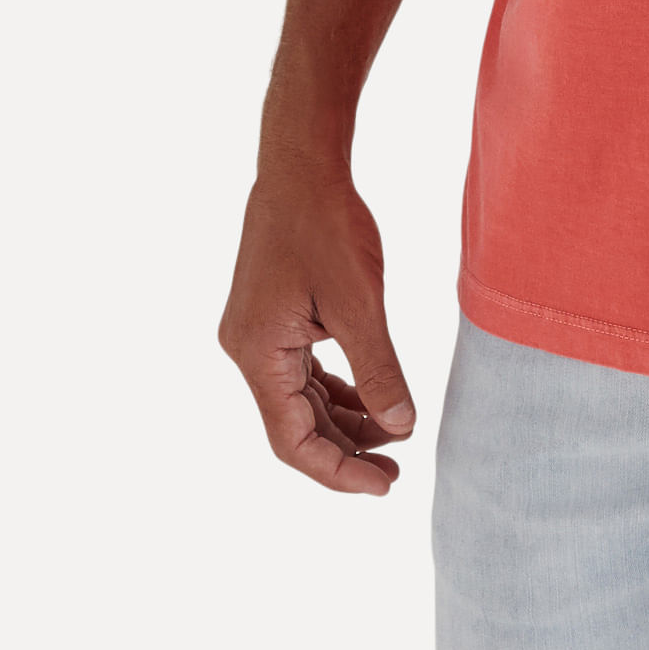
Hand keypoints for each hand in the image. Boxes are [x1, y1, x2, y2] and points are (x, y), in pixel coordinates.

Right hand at [219, 164, 414, 494]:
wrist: (302, 163)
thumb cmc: (327, 224)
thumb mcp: (360, 302)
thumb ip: (378, 370)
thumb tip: (400, 426)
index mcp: (257, 352)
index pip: (292, 440)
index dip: (337, 471)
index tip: (384, 486)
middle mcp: (248, 350)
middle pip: (293, 425)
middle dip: (344, 451)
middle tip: (395, 471)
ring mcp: (258, 334)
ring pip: (299, 400)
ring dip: (344, 421)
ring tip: (393, 434)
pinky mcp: (273, 318)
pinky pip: (302, 372)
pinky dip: (337, 389)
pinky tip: (372, 398)